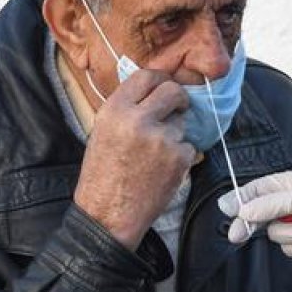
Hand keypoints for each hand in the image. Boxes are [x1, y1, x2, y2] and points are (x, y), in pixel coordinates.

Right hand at [74, 70, 195, 248]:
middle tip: (176, 110)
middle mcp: (138, 119)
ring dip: (175, 133)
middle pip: (173, 91)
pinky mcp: (179, 158)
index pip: (147, 76)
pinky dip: (180, 157)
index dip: (160, 80)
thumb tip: (153, 91)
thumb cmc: (103, 175)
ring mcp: (161, 138)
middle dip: (178, 99)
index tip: (164, 88)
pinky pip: (188, 146)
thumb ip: (127, 109)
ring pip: (182, 122)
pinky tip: (162, 170)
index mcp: (115, 110)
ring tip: (155, 155)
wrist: (108, 215)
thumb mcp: (103, 132)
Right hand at [217, 170, 291, 263]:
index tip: (225, 211)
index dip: (239, 200)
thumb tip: (240, 210)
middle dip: (253, 224)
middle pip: (258, 214)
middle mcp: (288, 201)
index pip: (255, 190)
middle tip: (236, 236)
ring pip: (274, 233)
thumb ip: (268, 204)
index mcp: (288, 183)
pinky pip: (287, 247)